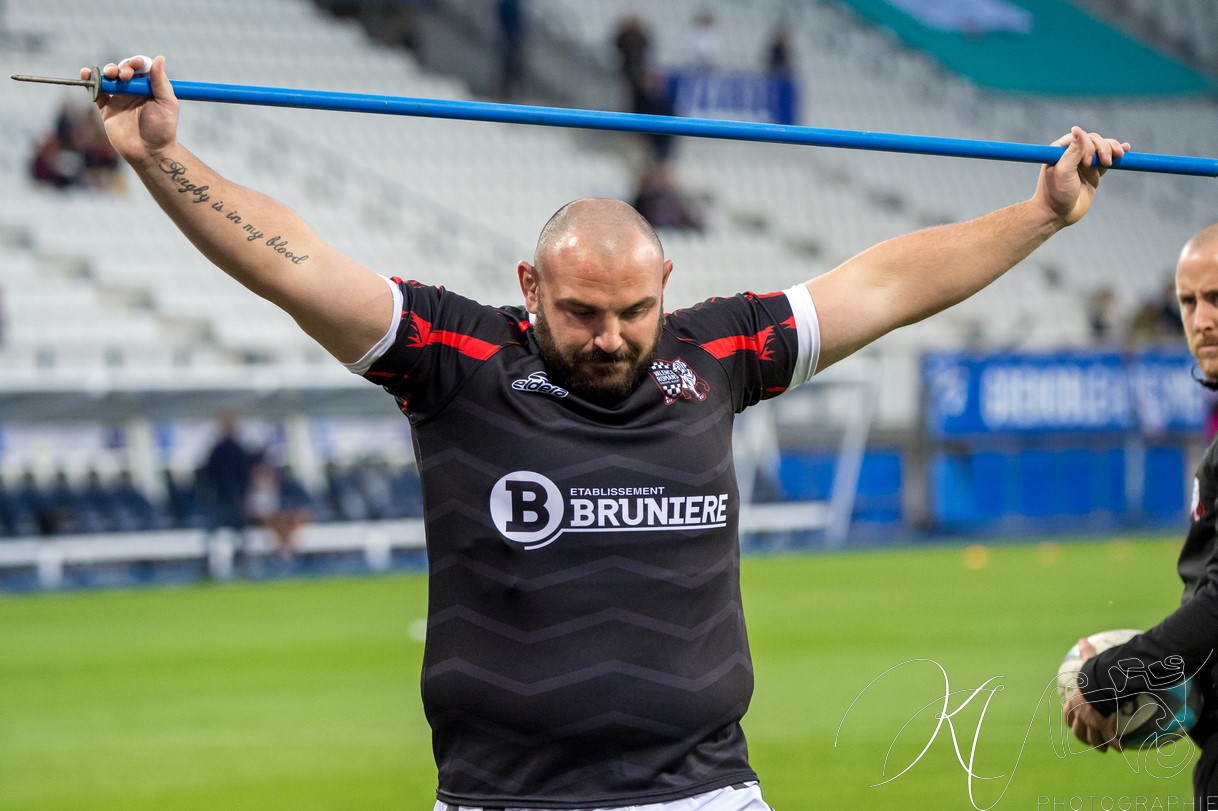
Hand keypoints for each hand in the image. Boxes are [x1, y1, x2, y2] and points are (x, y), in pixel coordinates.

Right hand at [80, 55, 178, 164]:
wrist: (149, 153)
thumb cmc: (163, 131)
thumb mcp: (167, 105)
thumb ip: (161, 82)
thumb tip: (160, 58)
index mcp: (150, 88)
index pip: (141, 67)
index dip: (137, 63)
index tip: (136, 66)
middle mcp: (134, 91)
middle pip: (123, 70)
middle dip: (122, 68)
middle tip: (124, 76)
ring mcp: (119, 99)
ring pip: (109, 78)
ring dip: (107, 72)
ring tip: (110, 75)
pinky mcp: (107, 109)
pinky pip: (96, 92)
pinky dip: (90, 82)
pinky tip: (86, 74)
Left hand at [1034, 126, 1128, 227]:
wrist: (1058, 215)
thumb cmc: (1056, 193)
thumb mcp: (1064, 171)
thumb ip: (1073, 151)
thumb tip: (1078, 128)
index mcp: (1060, 150)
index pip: (1081, 137)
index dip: (1089, 145)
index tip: (1088, 162)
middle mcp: (1071, 154)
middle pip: (1094, 141)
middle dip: (1103, 148)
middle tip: (1106, 162)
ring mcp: (1083, 164)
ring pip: (1102, 149)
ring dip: (1112, 149)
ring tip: (1118, 155)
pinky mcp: (1093, 173)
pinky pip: (1106, 161)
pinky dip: (1116, 156)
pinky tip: (1125, 150)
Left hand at [1062, 637, 1120, 751]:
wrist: (1104, 684)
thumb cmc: (1095, 672)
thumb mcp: (1088, 662)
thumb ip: (1086, 653)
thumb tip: (1083, 640)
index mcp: (1074, 701)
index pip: (1067, 714)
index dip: (1069, 720)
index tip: (1071, 723)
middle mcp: (1080, 714)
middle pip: (1077, 731)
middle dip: (1082, 737)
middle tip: (1089, 740)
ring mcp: (1091, 722)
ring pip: (1092, 739)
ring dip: (1097, 745)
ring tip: (1103, 749)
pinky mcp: (1104, 727)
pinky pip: (1110, 740)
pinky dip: (1115, 746)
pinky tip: (1122, 750)